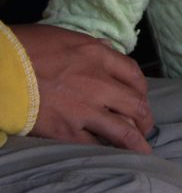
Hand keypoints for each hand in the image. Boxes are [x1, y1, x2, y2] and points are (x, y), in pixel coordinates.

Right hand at [16, 24, 154, 152]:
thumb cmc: (24, 48)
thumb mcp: (64, 37)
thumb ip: (90, 47)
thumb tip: (107, 50)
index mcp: (98, 56)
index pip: (133, 74)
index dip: (141, 89)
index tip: (140, 97)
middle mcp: (98, 83)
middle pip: (136, 104)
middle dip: (145, 118)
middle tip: (146, 127)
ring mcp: (84, 109)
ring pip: (123, 131)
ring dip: (137, 142)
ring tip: (143, 151)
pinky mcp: (66, 131)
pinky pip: (94, 145)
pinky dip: (105, 150)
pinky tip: (111, 155)